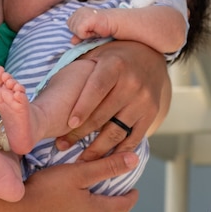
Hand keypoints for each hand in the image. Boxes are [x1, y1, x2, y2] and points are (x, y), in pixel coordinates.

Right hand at [7, 154, 139, 211]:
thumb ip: (106, 167)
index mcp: (94, 211)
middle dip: (113, 208)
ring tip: (87, 205)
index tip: (134, 191)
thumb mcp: (77, 172)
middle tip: (111, 196)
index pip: (122, 207)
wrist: (11, 211)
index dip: (131, 198)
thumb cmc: (44, 188)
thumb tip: (133, 160)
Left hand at [57, 41, 169, 159]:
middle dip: (81, 134)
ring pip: (117, 131)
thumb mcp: (99, 51)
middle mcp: (132, 83)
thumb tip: (59, 64)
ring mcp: (143, 101)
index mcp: (115, 66)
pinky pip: (134, 138)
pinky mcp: (151, 114)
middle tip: (62, 145)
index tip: (69, 124)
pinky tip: (104, 160)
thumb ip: (79, 60)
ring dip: (97, 149)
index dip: (83, 107)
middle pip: (104, 115)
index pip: (97, 88)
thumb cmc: (115, 56)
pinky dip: (118, 151)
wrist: (152, 57)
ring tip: (81, 160)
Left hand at [68, 7, 109, 40]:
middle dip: (81, 32)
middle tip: (93, 29)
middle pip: (71, 28)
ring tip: (94, 29)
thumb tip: (72, 41)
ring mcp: (81, 14)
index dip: (79, 30)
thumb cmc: (103, 27)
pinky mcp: (85, 19)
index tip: (90, 27)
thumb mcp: (88, 32)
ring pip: (75, 30)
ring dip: (85, 34)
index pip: (70, 25)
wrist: (114, 23)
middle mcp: (78, 11)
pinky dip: (87, 35)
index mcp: (78, 12)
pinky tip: (95, 30)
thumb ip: (79, 36)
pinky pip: (79, 32)